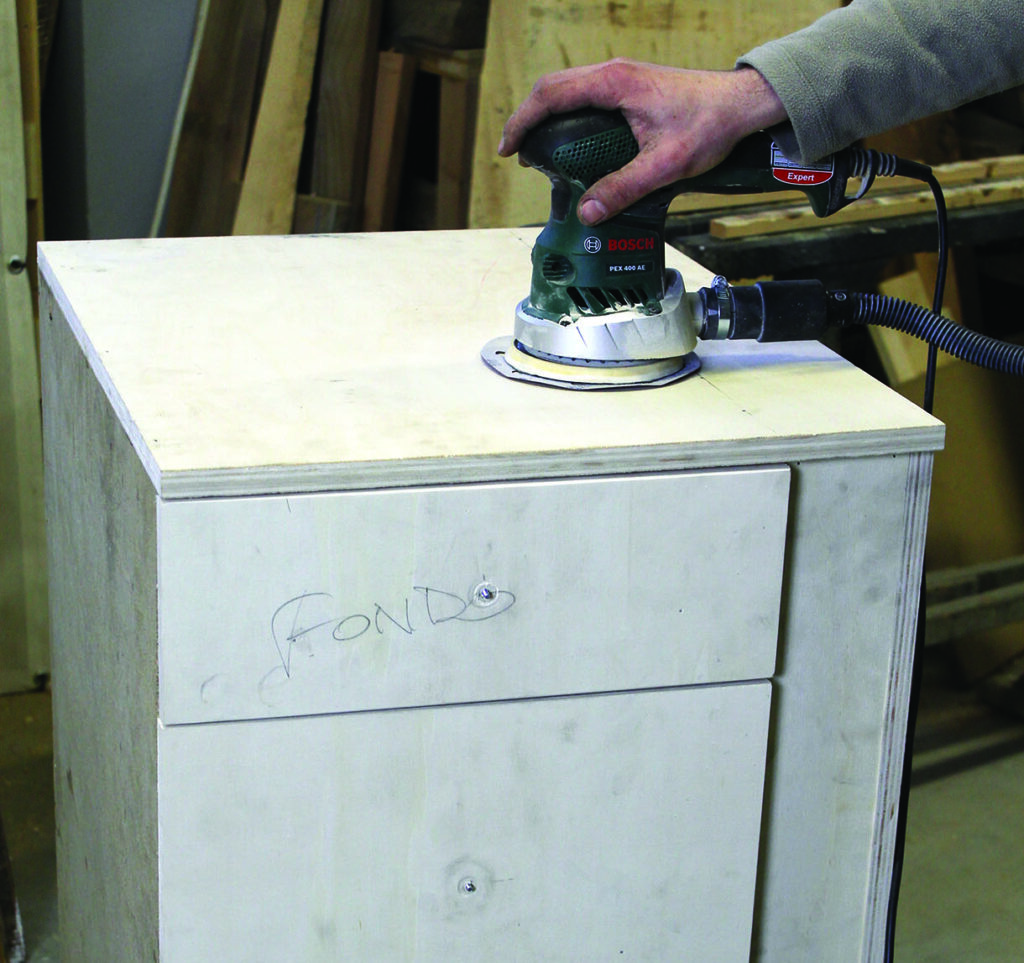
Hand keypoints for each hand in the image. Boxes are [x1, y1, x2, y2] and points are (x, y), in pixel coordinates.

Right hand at [498, 59, 786, 223]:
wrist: (741, 104)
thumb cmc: (710, 124)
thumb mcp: (666, 164)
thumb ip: (624, 188)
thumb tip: (587, 213)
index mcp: (614, 84)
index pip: (551, 95)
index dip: (523, 121)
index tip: (509, 149)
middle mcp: (613, 74)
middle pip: (552, 89)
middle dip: (528, 120)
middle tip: (518, 155)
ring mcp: (621, 78)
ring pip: (567, 89)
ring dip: (546, 116)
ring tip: (538, 151)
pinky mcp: (629, 87)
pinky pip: (585, 96)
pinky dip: (566, 115)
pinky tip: (569, 142)